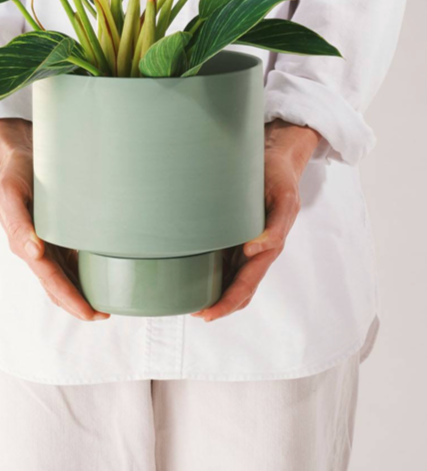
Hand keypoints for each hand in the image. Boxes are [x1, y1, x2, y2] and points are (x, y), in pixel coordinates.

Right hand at [0, 118, 108, 321]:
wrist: (17, 155)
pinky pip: (70, 260)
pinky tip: (103, 276)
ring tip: (107, 304)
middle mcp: (37, 248)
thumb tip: (33, 254)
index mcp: (24, 243)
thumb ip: (17, 223)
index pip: (50, 279)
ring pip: (65, 277)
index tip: (89, 312)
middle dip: (79, 304)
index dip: (69, 297)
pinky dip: (83, 273)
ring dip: (82, 293)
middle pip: (58, 285)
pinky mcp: (57, 233)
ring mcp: (47, 243)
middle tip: (105, 315)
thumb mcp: (10, 193)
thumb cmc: (15, 173)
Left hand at [191, 119, 320, 322]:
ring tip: (187, 299)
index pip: (246, 286)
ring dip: (213, 292)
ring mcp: (246, 243)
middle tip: (191, 311)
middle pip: (237, 289)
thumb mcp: (284, 197)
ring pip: (230, 278)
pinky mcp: (236, 232)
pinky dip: (211, 272)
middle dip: (217, 305)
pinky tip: (191, 272)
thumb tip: (257, 249)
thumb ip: (276, 224)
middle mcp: (256, 251)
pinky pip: (224, 258)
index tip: (207, 314)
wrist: (276, 157)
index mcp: (268, 248)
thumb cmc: (279, 177)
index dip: (227, 303)